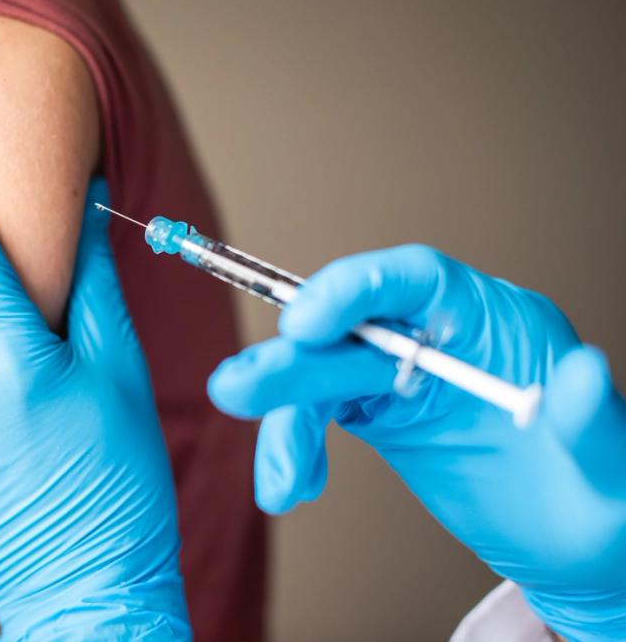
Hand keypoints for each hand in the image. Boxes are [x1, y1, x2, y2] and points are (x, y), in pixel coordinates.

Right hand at [208, 245, 625, 640]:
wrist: (574, 548)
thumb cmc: (603, 498)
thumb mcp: (614, 470)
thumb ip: (596, 421)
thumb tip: (584, 370)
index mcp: (493, 322)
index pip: (416, 279)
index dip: (355, 288)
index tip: (305, 320)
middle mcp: (436, 337)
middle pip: (349, 330)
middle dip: (293, 363)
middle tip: (239, 391)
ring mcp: (400, 375)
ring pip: (319, 375)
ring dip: (283, 417)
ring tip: (278, 478)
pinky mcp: (375, 411)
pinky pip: (315, 417)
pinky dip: (293, 450)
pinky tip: (292, 488)